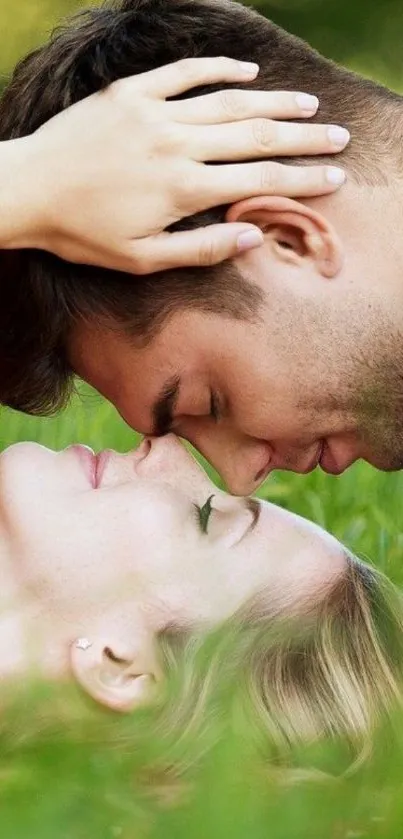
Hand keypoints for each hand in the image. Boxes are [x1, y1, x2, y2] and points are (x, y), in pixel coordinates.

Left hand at [6, 56, 347, 272]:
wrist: (26, 190)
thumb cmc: (83, 233)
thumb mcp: (142, 258)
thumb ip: (201, 248)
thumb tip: (253, 236)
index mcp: (183, 189)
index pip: (259, 181)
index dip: (302, 179)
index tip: (334, 177)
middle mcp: (177, 144)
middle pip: (255, 137)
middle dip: (303, 139)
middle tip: (337, 137)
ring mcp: (154, 113)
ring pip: (229, 102)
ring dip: (274, 103)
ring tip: (307, 106)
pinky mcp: (131, 93)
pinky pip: (184, 73)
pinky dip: (219, 70)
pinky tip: (248, 72)